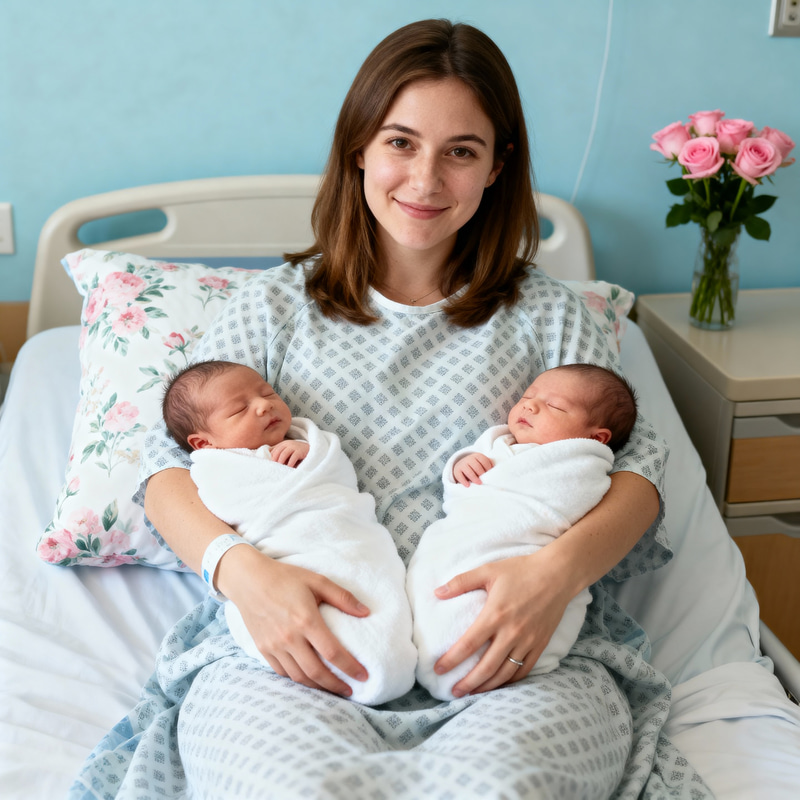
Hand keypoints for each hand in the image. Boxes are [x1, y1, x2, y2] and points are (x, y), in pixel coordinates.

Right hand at [217, 544, 369, 695]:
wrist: (249, 580)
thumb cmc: (286, 578)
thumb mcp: (317, 580)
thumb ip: (342, 597)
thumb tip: (366, 612)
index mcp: (306, 620)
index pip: (332, 652)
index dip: (350, 667)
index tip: (364, 676)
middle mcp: (289, 637)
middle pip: (316, 672)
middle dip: (336, 685)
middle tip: (351, 690)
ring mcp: (274, 646)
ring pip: (299, 677)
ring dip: (318, 687)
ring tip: (332, 688)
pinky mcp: (263, 649)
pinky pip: (283, 672)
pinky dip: (298, 679)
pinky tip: (309, 679)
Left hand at [270, 440, 309, 466]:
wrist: (312, 450)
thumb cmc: (298, 454)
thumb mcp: (288, 452)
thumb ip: (281, 454)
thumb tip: (271, 461)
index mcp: (283, 444)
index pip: (273, 450)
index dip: (270, 457)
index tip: (269, 464)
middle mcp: (288, 443)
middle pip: (277, 451)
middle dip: (274, 459)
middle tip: (273, 467)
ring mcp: (294, 446)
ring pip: (284, 454)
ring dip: (280, 461)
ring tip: (280, 468)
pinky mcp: (300, 451)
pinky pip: (293, 457)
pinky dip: (290, 463)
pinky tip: (289, 467)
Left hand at [432, 548, 571, 695]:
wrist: (557, 574)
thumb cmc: (521, 570)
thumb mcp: (488, 570)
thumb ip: (461, 582)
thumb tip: (436, 592)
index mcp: (495, 615)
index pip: (469, 644)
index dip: (452, 660)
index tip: (438, 669)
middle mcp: (511, 633)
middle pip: (486, 667)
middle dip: (468, 683)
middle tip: (453, 692)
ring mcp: (528, 641)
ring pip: (505, 673)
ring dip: (487, 686)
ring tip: (472, 693)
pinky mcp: (540, 645)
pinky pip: (524, 670)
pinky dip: (510, 682)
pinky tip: (499, 685)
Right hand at [452, 453, 493, 485]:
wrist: (462, 465)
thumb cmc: (476, 466)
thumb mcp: (482, 463)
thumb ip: (488, 465)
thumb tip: (497, 472)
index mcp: (477, 456)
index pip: (484, 461)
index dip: (488, 468)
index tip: (490, 474)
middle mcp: (469, 459)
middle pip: (476, 466)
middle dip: (481, 473)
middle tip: (485, 480)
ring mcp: (462, 464)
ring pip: (468, 471)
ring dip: (474, 478)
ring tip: (479, 483)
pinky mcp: (457, 471)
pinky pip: (460, 476)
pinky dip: (464, 481)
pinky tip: (468, 485)